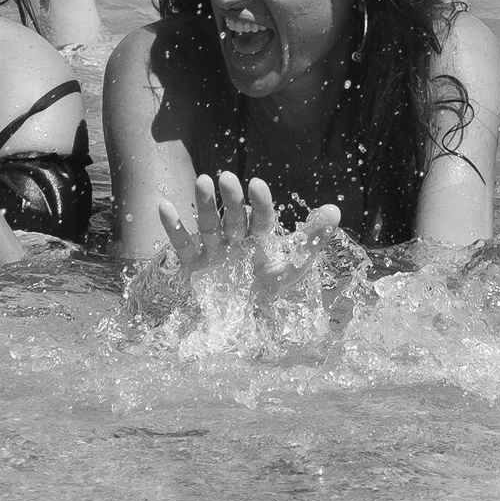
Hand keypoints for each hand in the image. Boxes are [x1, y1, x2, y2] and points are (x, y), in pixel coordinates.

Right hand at [157, 171, 340, 302]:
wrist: (241, 323)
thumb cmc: (268, 289)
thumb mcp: (294, 267)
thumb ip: (312, 239)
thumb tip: (335, 209)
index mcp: (260, 239)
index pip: (262, 218)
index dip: (260, 203)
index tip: (256, 185)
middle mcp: (236, 240)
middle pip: (233, 217)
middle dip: (231, 199)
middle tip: (227, 177)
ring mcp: (213, 250)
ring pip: (208, 224)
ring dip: (204, 203)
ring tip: (202, 180)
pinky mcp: (192, 264)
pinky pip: (181, 243)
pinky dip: (173, 226)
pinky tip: (164, 206)